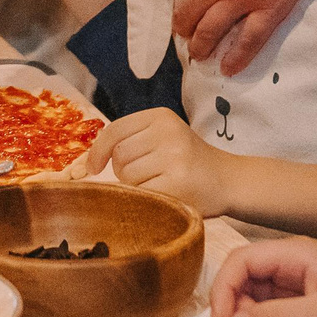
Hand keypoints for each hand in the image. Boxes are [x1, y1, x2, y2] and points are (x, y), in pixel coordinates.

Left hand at [74, 108, 234, 217]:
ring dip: (134, 187)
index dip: (98, 151)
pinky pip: (141, 194)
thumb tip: (88, 160)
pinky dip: (146, 199)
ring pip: (127, 176)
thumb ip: (131, 140)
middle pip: (119, 156)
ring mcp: (174, 158)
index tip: (93, 167)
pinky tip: (164, 195)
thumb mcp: (163, 137)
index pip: (115, 130)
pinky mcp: (178, 183)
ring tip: (159, 184)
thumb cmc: (187, 161)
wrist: (228, 180)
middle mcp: (168, 132)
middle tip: (146, 175)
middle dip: (123, 171)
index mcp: (161, 117)